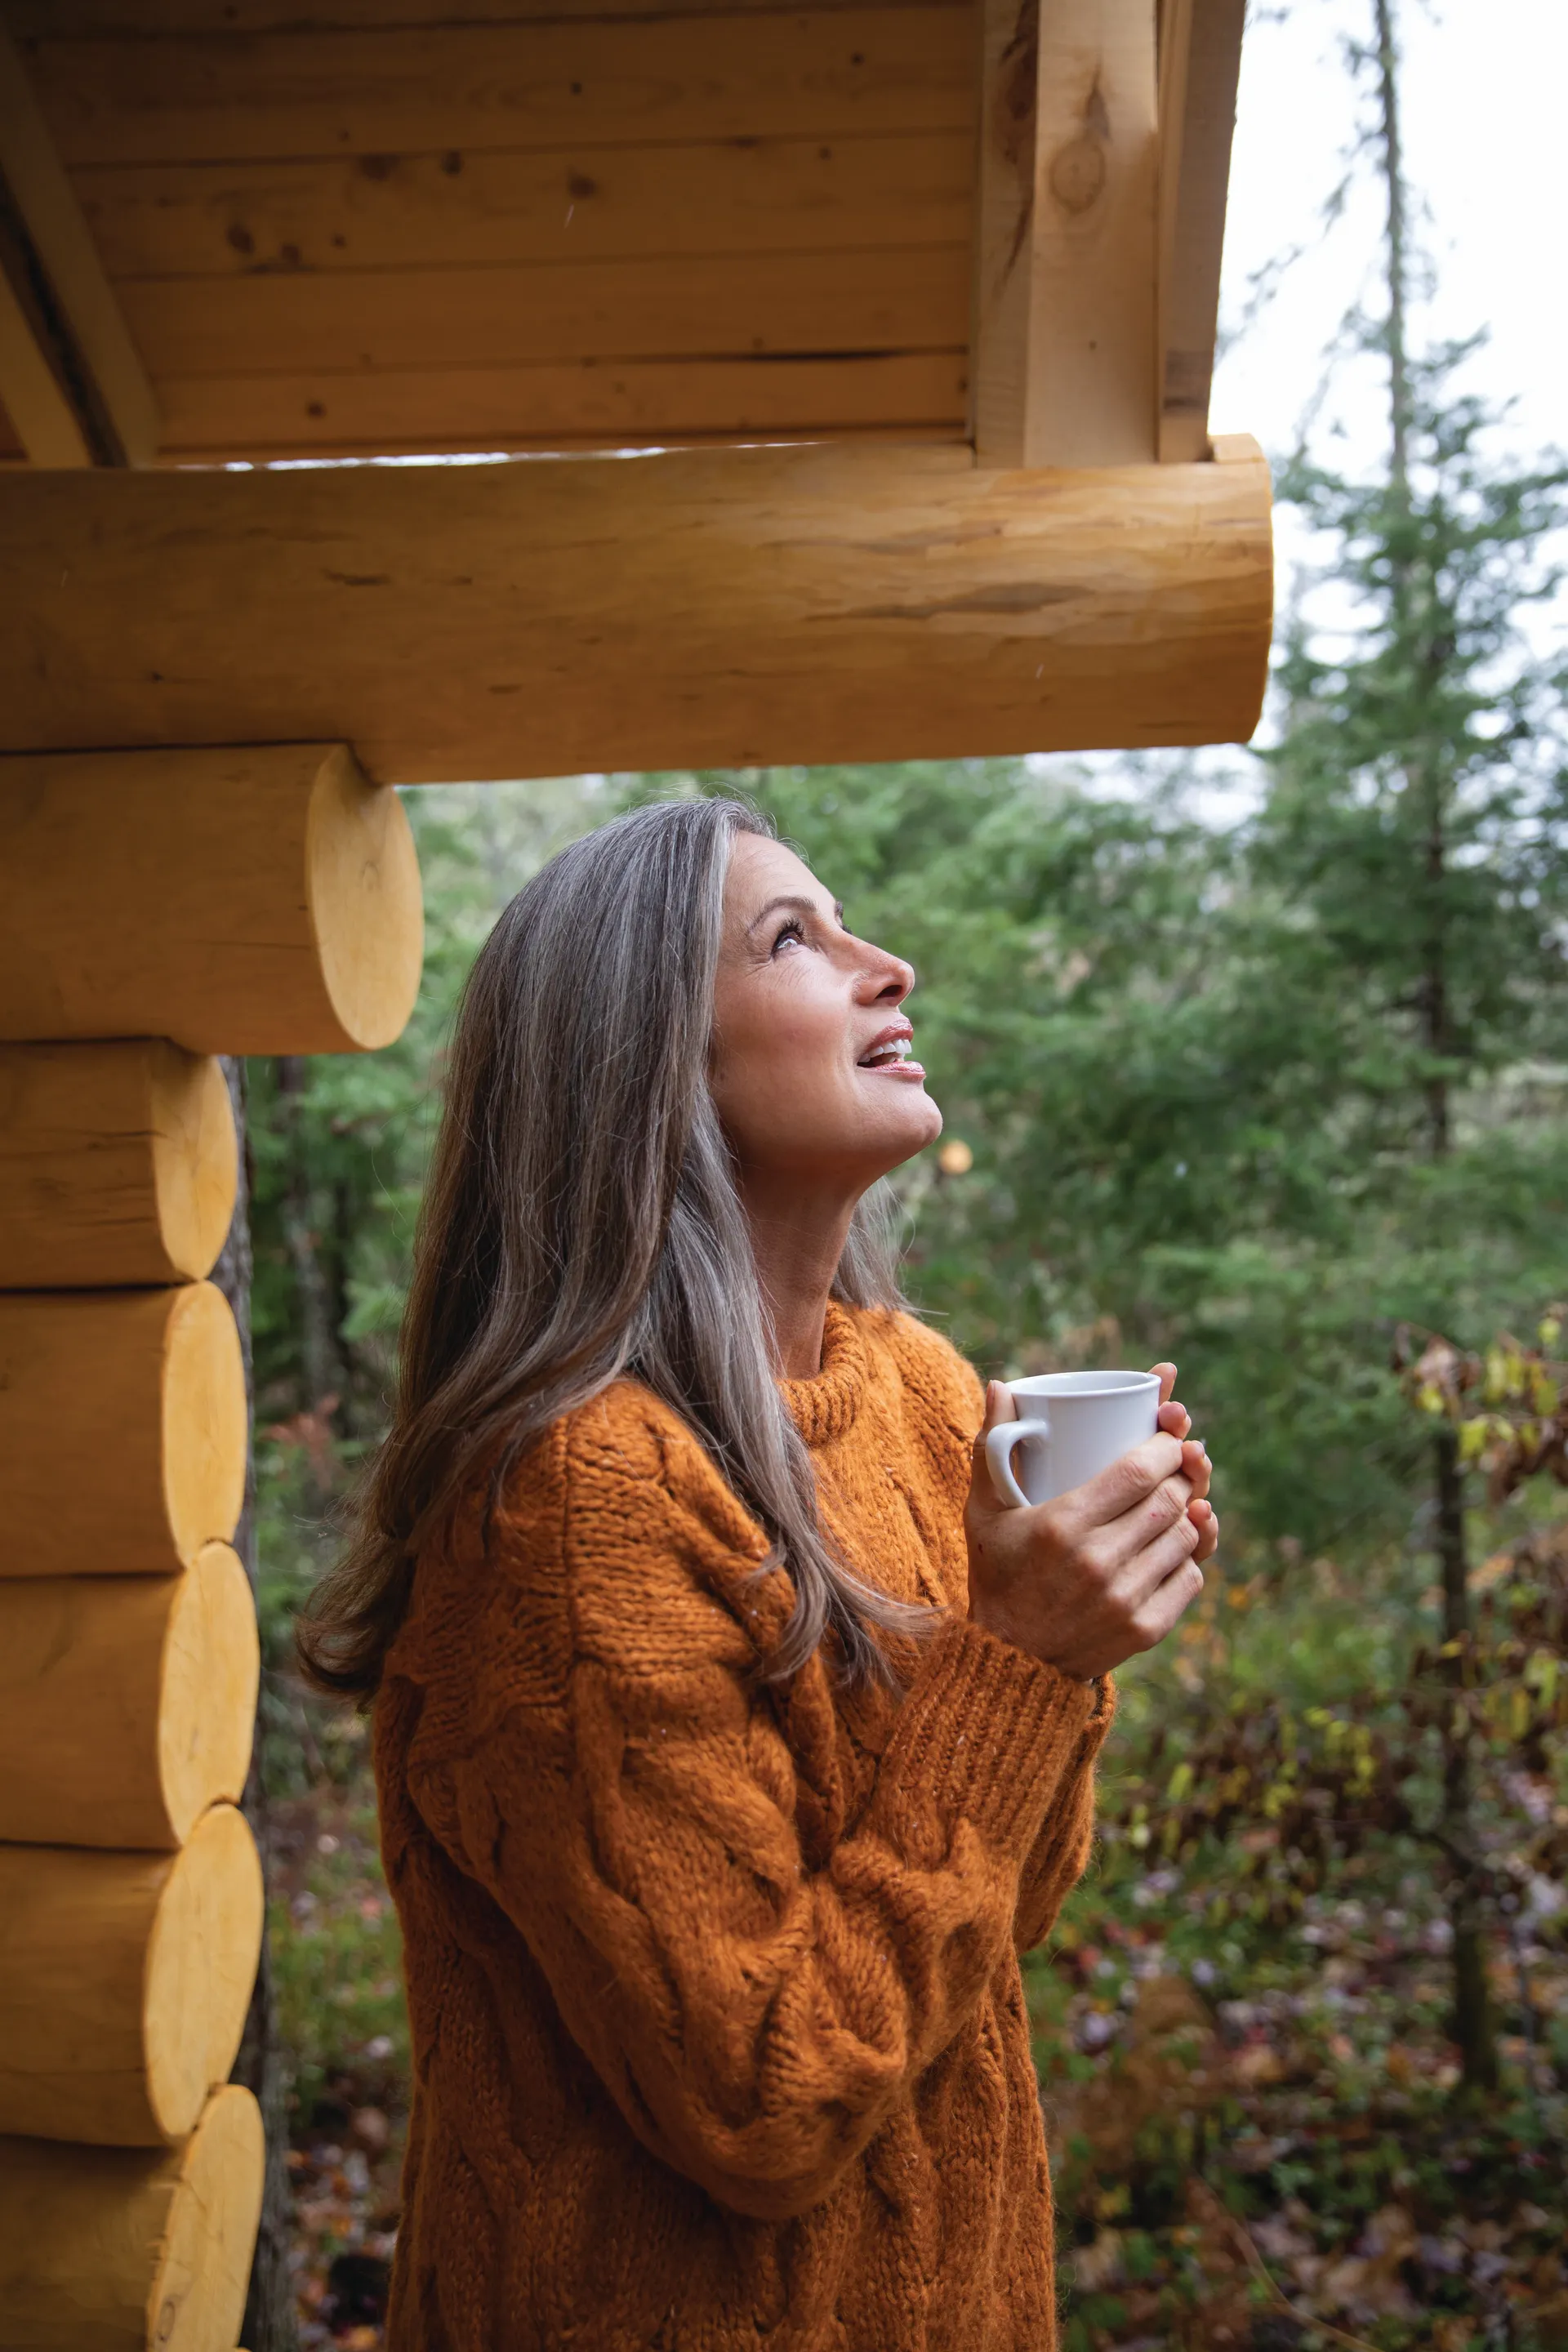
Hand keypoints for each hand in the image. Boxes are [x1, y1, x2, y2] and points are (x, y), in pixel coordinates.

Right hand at [963, 1362, 1219, 1682]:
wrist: (1010, 1663)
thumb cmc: (997, 1575)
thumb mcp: (984, 1512)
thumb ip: (991, 1447)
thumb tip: (1002, 1384)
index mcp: (1062, 1526)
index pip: (1137, 1471)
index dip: (1164, 1445)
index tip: (1168, 1433)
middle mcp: (1097, 1562)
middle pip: (1169, 1500)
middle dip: (1184, 1473)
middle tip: (1181, 1462)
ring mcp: (1125, 1599)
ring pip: (1185, 1536)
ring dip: (1191, 1512)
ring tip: (1179, 1499)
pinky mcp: (1145, 1630)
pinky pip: (1191, 1579)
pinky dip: (1190, 1557)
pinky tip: (1176, 1544)